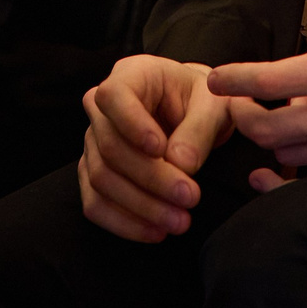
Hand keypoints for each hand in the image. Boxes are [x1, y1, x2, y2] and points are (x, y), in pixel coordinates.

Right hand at [76, 54, 235, 241]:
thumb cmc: (203, 102)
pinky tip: (155, 232)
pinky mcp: (94, 172)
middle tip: (190, 198)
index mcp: (130, 75)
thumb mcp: (214, 105)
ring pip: (101, 178)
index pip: (114, 97)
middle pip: (110, 146)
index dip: (132, 125)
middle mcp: (101, 106)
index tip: (162, 150)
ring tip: (180, 221)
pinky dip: (123, 222)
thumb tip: (181, 164)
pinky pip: (95, 203)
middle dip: (151, 179)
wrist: (194, 114)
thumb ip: (199, 129)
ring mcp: (93, 141)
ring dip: (140, 206)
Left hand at [210, 0, 306, 193]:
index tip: (217, 77)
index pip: (276, 80)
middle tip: (234, 101)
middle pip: (271, 129)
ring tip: (268, 116)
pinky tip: (287, 157)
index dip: (237, 80)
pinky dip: (298, 168)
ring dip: (273, 139)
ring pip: (293, 156)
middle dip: (243, 117)